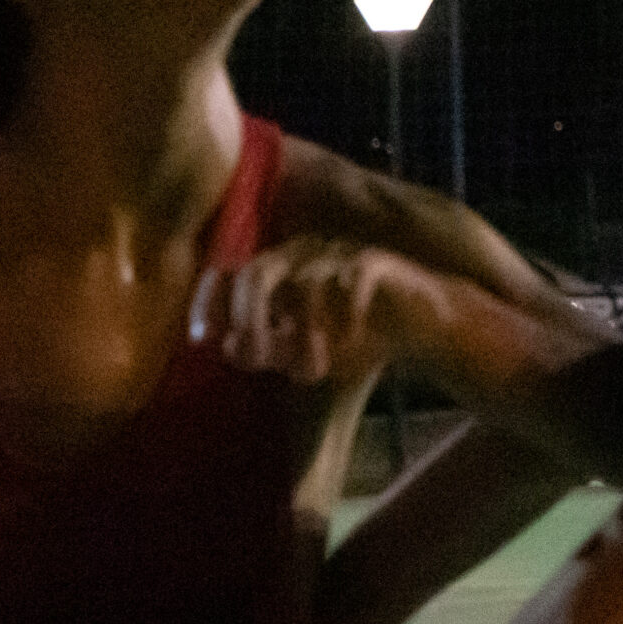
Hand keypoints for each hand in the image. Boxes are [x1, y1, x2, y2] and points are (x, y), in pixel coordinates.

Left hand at [192, 235, 428, 383]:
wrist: (421, 327)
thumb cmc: (356, 339)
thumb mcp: (304, 353)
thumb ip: (269, 350)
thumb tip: (229, 345)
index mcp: (279, 272)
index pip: (229, 274)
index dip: (209, 302)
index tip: (201, 339)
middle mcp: (303, 255)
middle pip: (258, 272)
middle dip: (252, 319)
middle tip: (260, 360)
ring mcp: (340, 254)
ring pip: (305, 285)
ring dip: (305, 334)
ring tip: (316, 369)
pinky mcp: (377, 261)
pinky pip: (353, 278)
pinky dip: (347, 313)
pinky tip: (352, 337)